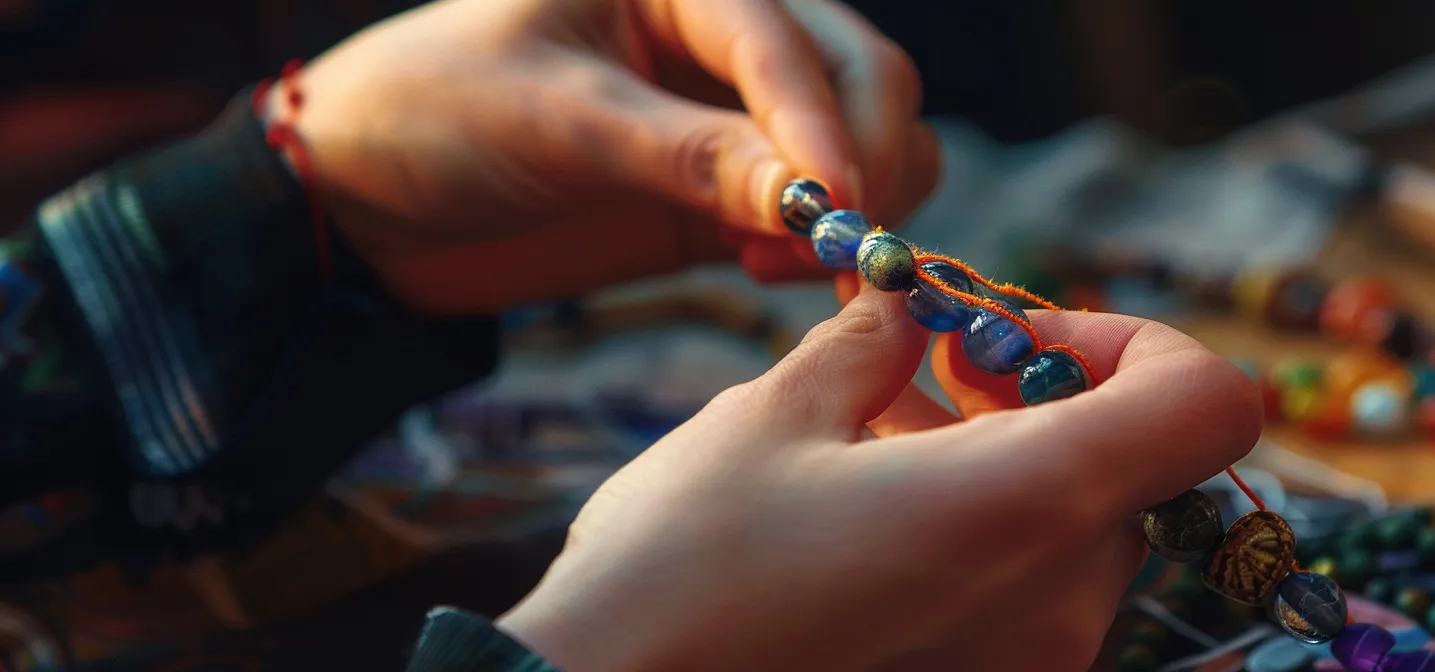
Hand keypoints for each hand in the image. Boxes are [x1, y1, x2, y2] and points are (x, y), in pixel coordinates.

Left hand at [275, 0, 939, 313]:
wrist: (368, 199)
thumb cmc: (431, 114)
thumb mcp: (553, 121)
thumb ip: (685, 155)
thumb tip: (813, 199)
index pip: (783, 41)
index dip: (820, 123)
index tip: (835, 207)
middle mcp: (723, 37)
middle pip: (861, 78)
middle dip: (864, 159)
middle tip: (830, 246)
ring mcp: (734, 116)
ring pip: (869, 140)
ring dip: (857, 205)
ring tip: (775, 262)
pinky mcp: (728, 191)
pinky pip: (820, 210)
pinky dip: (825, 246)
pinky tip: (768, 270)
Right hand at [494, 288, 1261, 670]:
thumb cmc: (682, 571)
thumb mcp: (773, 416)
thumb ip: (868, 345)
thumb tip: (904, 311)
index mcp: (1030, 505)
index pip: (1209, 405)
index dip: (1136, 345)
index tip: (1019, 342)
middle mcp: (1064, 601)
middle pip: (1129, 468)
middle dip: (1038, 400)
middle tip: (927, 373)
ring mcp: (1034, 667)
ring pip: (1070, 535)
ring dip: (1000, 466)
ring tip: (877, 435)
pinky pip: (1025, 600)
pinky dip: (978, 542)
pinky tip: (868, 519)